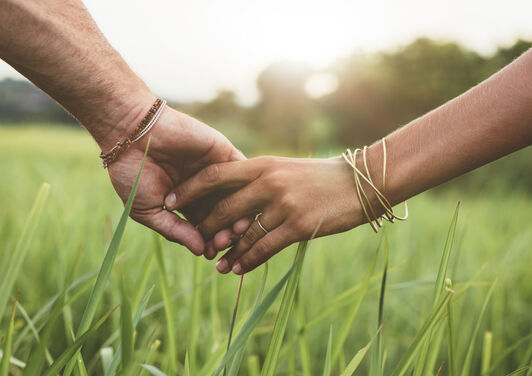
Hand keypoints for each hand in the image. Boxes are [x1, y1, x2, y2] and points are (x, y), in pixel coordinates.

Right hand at [103, 101, 249, 254]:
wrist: (131, 134)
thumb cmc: (132, 173)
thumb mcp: (149, 210)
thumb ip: (175, 231)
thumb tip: (200, 252)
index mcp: (186, 204)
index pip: (206, 228)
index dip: (210, 242)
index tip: (211, 254)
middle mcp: (204, 189)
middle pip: (225, 216)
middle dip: (226, 232)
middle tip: (224, 242)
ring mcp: (215, 171)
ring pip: (236, 197)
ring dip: (239, 214)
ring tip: (235, 229)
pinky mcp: (223, 152)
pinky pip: (242, 172)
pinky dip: (245, 188)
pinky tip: (244, 203)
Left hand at [164, 156, 369, 273]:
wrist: (360, 182)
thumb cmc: (319, 177)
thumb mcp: (284, 169)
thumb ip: (258, 179)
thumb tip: (231, 196)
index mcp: (262, 164)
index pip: (214, 175)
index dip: (189, 189)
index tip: (171, 201)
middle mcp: (268, 182)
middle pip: (224, 209)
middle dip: (206, 229)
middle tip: (197, 243)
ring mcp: (283, 204)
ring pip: (243, 234)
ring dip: (227, 252)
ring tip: (215, 265)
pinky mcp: (298, 226)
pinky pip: (264, 248)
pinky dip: (248, 261)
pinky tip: (238, 269)